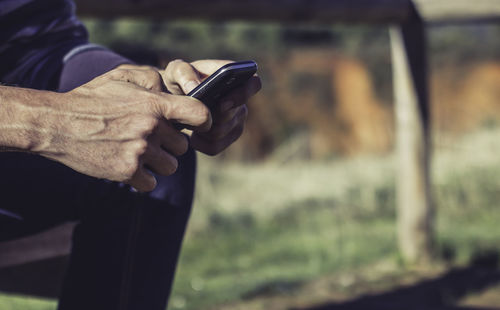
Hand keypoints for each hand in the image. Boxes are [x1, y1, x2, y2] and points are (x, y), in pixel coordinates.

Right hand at [39, 65, 210, 190]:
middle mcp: (151, 128)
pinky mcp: (127, 172)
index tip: (200, 126)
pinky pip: (151, 183)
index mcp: (154, 104)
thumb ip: (152, 82)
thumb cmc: (91, 99)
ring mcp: (140, 151)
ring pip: (170, 167)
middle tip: (148, 140)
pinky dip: (141, 179)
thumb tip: (173, 92)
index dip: (205, 122)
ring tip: (136, 152)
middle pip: (182, 147)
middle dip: (169, 145)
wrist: (57, 124)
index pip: (200, 114)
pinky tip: (127, 166)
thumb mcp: (121, 78)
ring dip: (157, 163)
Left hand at [161, 59, 260, 154]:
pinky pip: (215, 147)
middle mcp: (241, 100)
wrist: (173, 102)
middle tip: (192, 113)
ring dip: (202, 129)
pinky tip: (192, 134)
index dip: (243, 94)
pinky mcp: (227, 138)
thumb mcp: (176, 71)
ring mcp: (237, 121)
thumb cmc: (178, 81)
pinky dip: (199, 143)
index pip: (253, 84)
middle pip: (233, 115)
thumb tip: (195, 87)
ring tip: (189, 121)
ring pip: (221, 133)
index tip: (222, 101)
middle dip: (211, 116)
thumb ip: (185, 73)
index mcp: (235, 78)